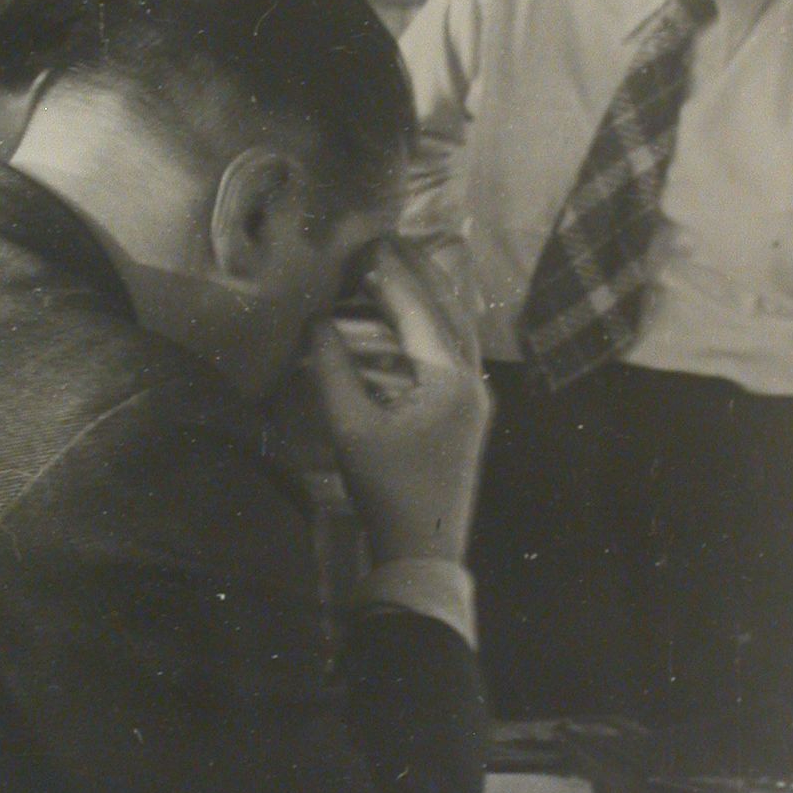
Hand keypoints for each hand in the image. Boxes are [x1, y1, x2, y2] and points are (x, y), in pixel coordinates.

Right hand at [309, 245, 489, 565]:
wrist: (424, 551)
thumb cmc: (387, 490)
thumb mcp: (351, 428)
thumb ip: (332, 369)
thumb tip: (317, 322)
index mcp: (449, 378)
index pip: (418, 310)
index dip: (390, 274)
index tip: (365, 242)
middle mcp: (472, 380)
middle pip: (447, 309)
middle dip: (417, 273)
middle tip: (385, 241)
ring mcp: (476, 398)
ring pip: (456, 330)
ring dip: (427, 297)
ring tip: (396, 269)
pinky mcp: (468, 414)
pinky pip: (454, 353)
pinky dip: (431, 327)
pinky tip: (408, 321)